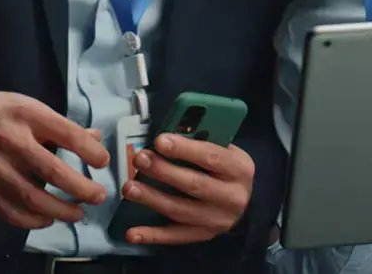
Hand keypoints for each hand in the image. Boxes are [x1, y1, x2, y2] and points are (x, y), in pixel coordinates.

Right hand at [0, 87, 109, 229]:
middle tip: (99, 196)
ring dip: (62, 210)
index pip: (68, 135)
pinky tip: (48, 218)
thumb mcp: (28, 105)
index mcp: (28, 115)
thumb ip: (60, 125)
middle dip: (82, 188)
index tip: (103, 162)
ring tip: (78, 213)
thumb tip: (94, 138)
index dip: (91, 152)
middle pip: (54, 171)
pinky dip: (33, 220)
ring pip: (34, 198)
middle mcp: (12, 142)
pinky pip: (11, 212)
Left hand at [119, 133, 254, 245]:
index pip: (211, 157)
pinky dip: (152, 235)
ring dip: (152, 199)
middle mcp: (232, 197)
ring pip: (180, 210)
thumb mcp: (225, 149)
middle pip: (194, 184)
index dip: (184, 149)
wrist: (241, 199)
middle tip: (140, 159)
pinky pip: (174, 237)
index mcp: (239, 168)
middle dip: (163, 171)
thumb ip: (201, 141)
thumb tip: (168, 133)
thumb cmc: (226, 167)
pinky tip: (132, 233)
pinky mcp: (203, 236)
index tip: (159, 141)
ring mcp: (217, 220)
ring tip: (129, 188)